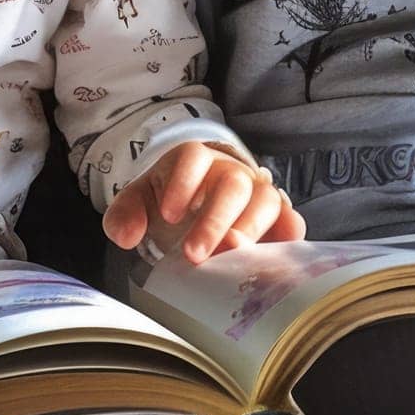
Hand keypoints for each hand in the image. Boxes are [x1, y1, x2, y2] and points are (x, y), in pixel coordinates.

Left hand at [102, 141, 305, 262]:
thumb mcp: (141, 202)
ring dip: (249, 229)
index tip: (168, 215)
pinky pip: (290, 221)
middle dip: (215, 219)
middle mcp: (230, 172)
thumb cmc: (170, 201)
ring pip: (264, 200)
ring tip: (230, 256)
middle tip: (195, 253)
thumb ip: (124, 214)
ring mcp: (257, 193)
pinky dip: (288, 235)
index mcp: (194, 160)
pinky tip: (276, 252)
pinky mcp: (277, 218)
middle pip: (232, 183)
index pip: (192, 158)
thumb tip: (126, 235)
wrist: (196, 207)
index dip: (182, 184)